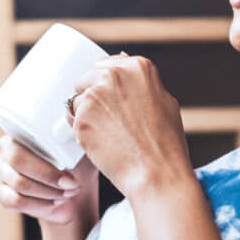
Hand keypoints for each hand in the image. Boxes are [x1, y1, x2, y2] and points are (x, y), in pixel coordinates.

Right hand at [0, 98, 98, 225]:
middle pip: (16, 157)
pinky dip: (40, 203)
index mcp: (23, 127)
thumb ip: (76, 130)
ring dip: (48, 190)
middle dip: (47, 174)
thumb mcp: (82, 144)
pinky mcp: (2, 191)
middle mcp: (7, 146)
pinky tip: (54, 201)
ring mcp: (2, 169)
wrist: (77, 194)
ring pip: (19, 182)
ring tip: (69, 191)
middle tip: (71, 182)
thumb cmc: (79, 163)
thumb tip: (77, 118)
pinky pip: (14, 199)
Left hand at [68, 54, 191, 196]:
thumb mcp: (164, 101)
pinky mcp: (81, 118)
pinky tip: (103, 146)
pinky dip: (83, 135)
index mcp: (137, 67)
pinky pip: (73, 123)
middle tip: (111, 124)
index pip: (105, 66)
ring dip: (86, 118)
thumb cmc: (166, 144)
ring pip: (77, 103)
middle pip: (86, 81)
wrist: (157, 174)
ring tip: (110, 137)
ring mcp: (95, 96)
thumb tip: (124, 69)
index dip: (106, 86)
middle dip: (92, 100)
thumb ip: (142, 84)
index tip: (112, 101)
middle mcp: (114, 75)